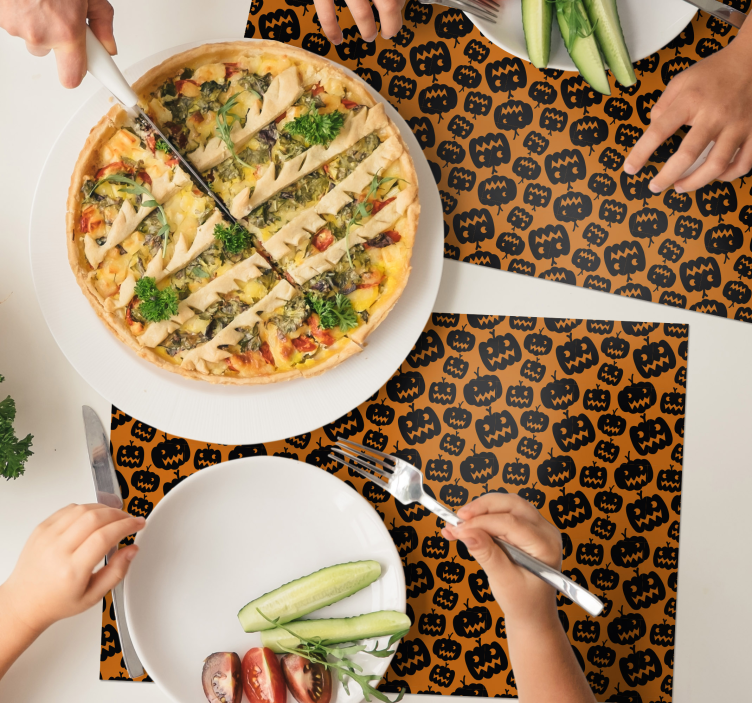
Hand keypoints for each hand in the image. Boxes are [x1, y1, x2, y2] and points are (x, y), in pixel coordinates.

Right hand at [0, 0, 115, 87]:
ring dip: (38, 25)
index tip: (86, 70)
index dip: (77, 72)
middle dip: (56, 39)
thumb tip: (109, 46)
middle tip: (60, 15)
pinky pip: (15, 23)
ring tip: (43, 0)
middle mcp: (40, 34)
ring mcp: (16, 26)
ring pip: (31, 38)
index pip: (72, 78)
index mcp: (66, 32)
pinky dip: (21, 13)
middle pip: (50, 54)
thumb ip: (103, 23)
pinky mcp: (0, 18)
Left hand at [1, 504, 144, 635]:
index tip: (138, 524)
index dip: (126, 525)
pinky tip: (93, 518)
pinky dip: (86, 509)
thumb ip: (117, 571)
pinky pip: (68, 509)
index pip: (104, 537)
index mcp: (72, 570)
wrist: (24, 602)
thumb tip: (132, 549)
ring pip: (82, 509)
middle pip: (95, 517)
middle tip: (128, 520)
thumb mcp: (93, 596)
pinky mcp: (40, 529)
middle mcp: (57, 551)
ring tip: (113, 518)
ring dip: (104, 509)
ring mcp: (46, 537)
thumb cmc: (56, 602)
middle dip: (119, 515)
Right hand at [314, 0, 405, 44]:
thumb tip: (396, 2)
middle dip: (391, 23)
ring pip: (363, 12)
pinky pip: (327, 13)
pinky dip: (332, 29)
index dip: (400, 3)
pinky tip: (338, 39)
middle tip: (389, 33)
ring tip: (370, 36)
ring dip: (369, 28)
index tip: (399, 9)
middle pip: (388, 5)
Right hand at [442, 493, 560, 625]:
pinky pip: (502, 514)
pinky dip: (482, 517)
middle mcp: (545, 531)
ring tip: (458, 522)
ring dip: (480, 510)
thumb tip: (465, 532)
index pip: (511, 523)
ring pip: (506, 505)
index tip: (457, 528)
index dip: (481, 523)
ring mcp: (536, 527)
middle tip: (458, 517)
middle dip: (482, 508)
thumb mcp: (503, 580)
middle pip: (511, 504)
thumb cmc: (523, 602)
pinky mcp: (524, 528)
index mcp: (546, 545)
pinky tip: (464, 526)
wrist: (532, 613)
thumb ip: (486, 554)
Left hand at [624, 31, 751, 192]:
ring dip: (695, 182)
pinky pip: (744, 163)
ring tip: (680, 186)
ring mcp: (738, 125)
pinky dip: (728, 176)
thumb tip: (652, 129)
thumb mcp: (682, 81)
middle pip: (688, 155)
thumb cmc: (713, 72)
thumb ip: (663, 106)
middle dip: (667, 176)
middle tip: (654, 186)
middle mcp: (715, 115)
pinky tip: (714, 177)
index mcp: (691, 101)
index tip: (629, 168)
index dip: (641, 153)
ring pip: (717, 165)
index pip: (659, 131)